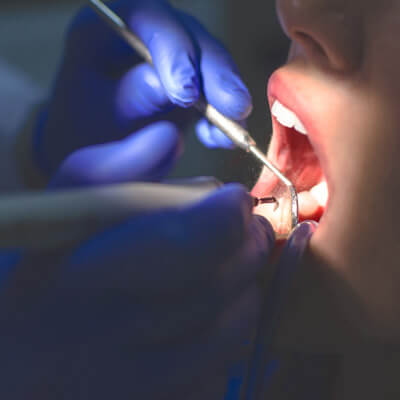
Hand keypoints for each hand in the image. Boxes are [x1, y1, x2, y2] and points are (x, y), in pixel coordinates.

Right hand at [0, 185, 273, 398]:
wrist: (17, 361)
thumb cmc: (37, 278)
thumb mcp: (58, 216)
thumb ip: (108, 170)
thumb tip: (165, 138)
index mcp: (83, 273)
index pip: (187, 242)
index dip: (226, 214)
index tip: (234, 198)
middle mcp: (110, 336)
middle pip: (219, 287)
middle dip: (249, 248)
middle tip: (250, 229)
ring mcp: (134, 387)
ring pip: (231, 331)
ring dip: (246, 290)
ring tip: (234, 267)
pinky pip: (221, 373)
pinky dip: (229, 334)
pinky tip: (211, 313)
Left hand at [34, 0, 251, 184]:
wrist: (89, 146)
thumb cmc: (82, 132)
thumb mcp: (94, 122)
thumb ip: (129, 101)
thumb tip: (171, 89)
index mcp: (103, 30)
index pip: (146, 19)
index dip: (174, 52)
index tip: (187, 94)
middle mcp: (141, 34)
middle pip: (190, 37)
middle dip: (216, 74)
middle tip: (234, 109)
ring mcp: (169, 57)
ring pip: (209, 63)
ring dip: (227, 97)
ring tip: (235, 129)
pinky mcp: (187, 81)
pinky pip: (214, 92)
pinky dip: (222, 117)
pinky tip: (220, 140)